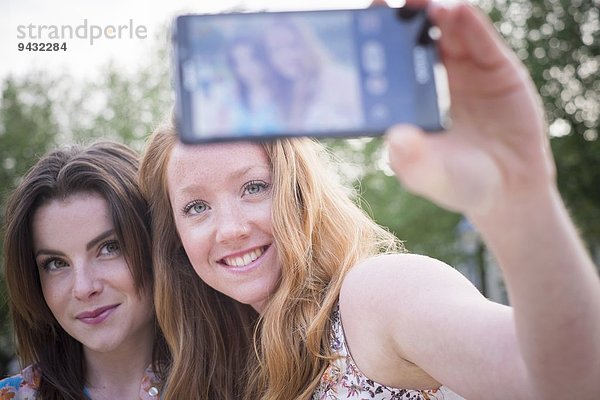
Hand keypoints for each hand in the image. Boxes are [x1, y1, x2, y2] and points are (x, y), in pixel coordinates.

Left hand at [385, 1, 553, 217]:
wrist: (510, 188)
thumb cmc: (458, 183)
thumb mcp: (430, 176)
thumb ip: (412, 160)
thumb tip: (396, 138)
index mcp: (406, 101)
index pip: (384, 67)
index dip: (370, 47)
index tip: (356, 30)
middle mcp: (429, 80)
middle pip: (409, 40)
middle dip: (396, 19)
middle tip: (380, 5)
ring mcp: (463, 70)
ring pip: (444, 32)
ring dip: (430, 13)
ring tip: (419, 4)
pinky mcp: (495, 68)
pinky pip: (480, 39)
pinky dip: (468, 23)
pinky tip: (455, 12)